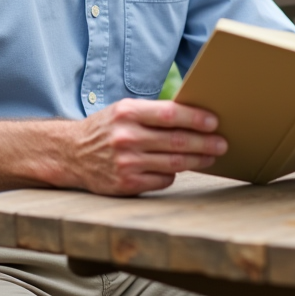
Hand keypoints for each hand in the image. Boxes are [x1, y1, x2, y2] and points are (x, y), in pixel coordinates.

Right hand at [65, 99, 227, 195]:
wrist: (72, 153)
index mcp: (127, 113)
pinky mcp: (126, 184)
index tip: (214, 122)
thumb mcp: (124, 111)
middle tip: (222, 143)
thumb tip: (193, 116)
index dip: (196, 118)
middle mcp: (127, 137)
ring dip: (198, 160)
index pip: (170, 115)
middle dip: (205, 143)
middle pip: (177, 141)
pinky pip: (163, 180)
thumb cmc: (106, 129)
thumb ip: (153, 113)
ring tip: (211, 156)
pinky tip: (179, 168)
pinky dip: (174, 174)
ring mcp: (126, 163)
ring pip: (174, 163)